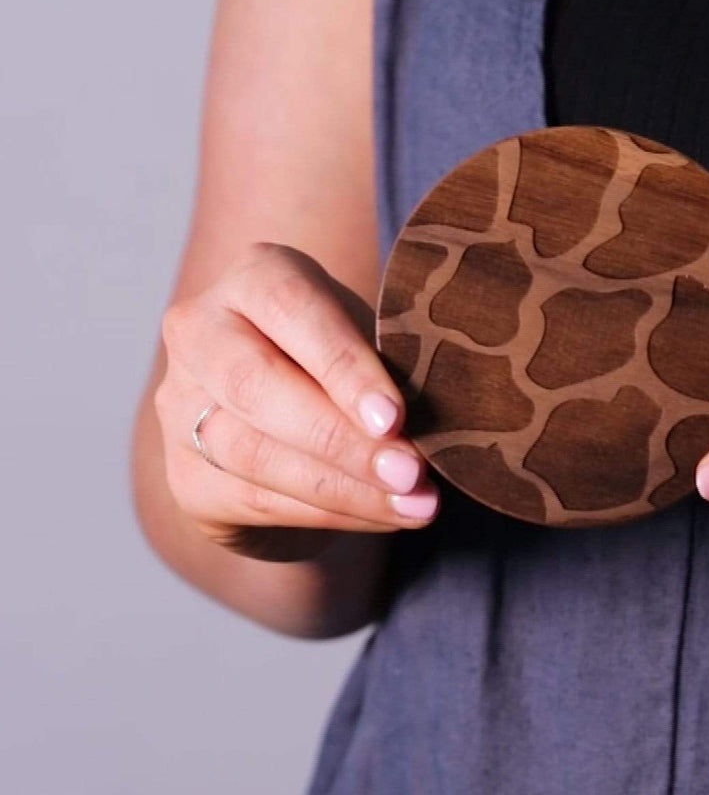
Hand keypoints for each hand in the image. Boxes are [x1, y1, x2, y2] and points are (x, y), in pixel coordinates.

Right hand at [155, 242, 438, 555]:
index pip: (290, 308)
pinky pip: (258, 501)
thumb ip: (390, 362)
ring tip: (414, 504)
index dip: (342, 365)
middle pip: (256, 385)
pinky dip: (333, 513)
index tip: (392, 416)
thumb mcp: (368, 341)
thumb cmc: (344, 362)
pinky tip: (384, 516)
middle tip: (410, 472)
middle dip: (342, 439)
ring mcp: (180, 405)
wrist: (286, 420)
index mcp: (255, 278)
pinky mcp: (185, 475)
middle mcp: (200, 330)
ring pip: (256, 454)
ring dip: (346, 488)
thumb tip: (441, 420)